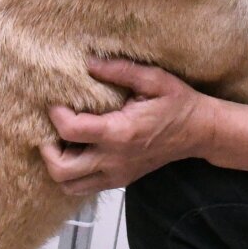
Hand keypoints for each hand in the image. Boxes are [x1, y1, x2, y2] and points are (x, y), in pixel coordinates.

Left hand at [41, 58, 216, 195]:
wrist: (200, 132)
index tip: (57, 101)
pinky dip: (74, 173)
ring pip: (69, 186)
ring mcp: (117, 175)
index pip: (71, 131)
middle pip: (61, 170)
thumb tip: (87, 62)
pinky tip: (81, 150)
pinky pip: (85, 186)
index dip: (56, 114)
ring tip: (64, 142)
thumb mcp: (153, 79)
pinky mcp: (120, 180)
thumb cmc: (178, 103)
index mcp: (121, 133)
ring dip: (59, 165)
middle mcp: (115, 160)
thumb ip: (119, 70)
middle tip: (52, 129)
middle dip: (47, 149)